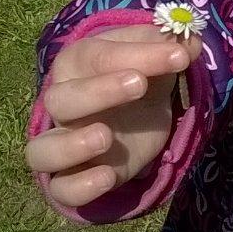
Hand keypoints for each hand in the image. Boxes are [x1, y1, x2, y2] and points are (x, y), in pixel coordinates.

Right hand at [25, 24, 199, 207]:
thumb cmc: (136, 78)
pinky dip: (79, 187)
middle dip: (99, 91)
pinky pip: (60, 189)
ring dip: (70, 145)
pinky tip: (108, 177)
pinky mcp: (73, 179)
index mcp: (76, 64)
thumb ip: (168, 47)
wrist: (133, 117)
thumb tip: (190, 42)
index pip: (97, 56)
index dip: (138, 54)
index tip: (178, 55)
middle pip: (61, 99)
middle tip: (139, 83)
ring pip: (42, 150)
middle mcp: (61, 104)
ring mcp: (62, 144)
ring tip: (106, 137)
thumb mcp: (152, 57)